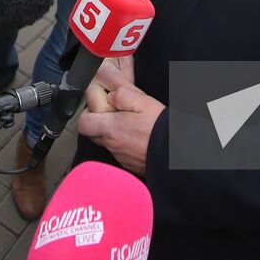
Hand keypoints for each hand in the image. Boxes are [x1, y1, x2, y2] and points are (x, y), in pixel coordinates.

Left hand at [77, 58, 160, 175]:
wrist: (175, 153)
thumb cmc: (160, 127)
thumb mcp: (143, 102)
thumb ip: (122, 95)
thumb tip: (110, 95)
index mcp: (111, 128)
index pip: (83, 124)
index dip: (87, 114)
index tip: (98, 107)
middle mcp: (112, 145)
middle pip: (93, 134)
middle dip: (99, 123)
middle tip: (114, 114)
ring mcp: (120, 156)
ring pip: (106, 143)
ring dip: (112, 133)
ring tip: (129, 124)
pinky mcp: (128, 164)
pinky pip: (119, 152)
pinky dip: (123, 144)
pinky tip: (137, 137)